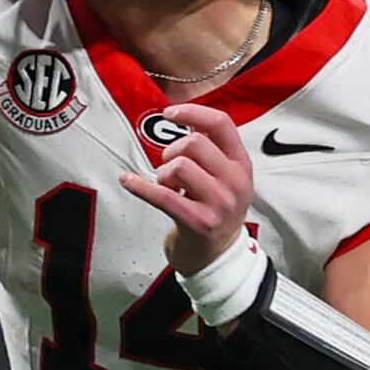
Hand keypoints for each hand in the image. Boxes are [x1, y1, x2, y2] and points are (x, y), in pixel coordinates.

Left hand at [118, 103, 252, 272]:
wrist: (218, 257)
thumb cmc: (215, 211)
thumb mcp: (225, 177)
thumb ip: (211, 148)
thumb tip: (184, 116)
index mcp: (242, 165)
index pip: (222, 124)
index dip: (193, 112)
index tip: (170, 113)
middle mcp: (234, 183)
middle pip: (194, 143)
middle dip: (172, 151)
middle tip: (169, 168)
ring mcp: (218, 204)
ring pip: (178, 166)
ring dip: (162, 173)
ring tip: (167, 186)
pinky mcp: (198, 223)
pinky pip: (161, 195)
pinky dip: (138, 185)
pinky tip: (127, 180)